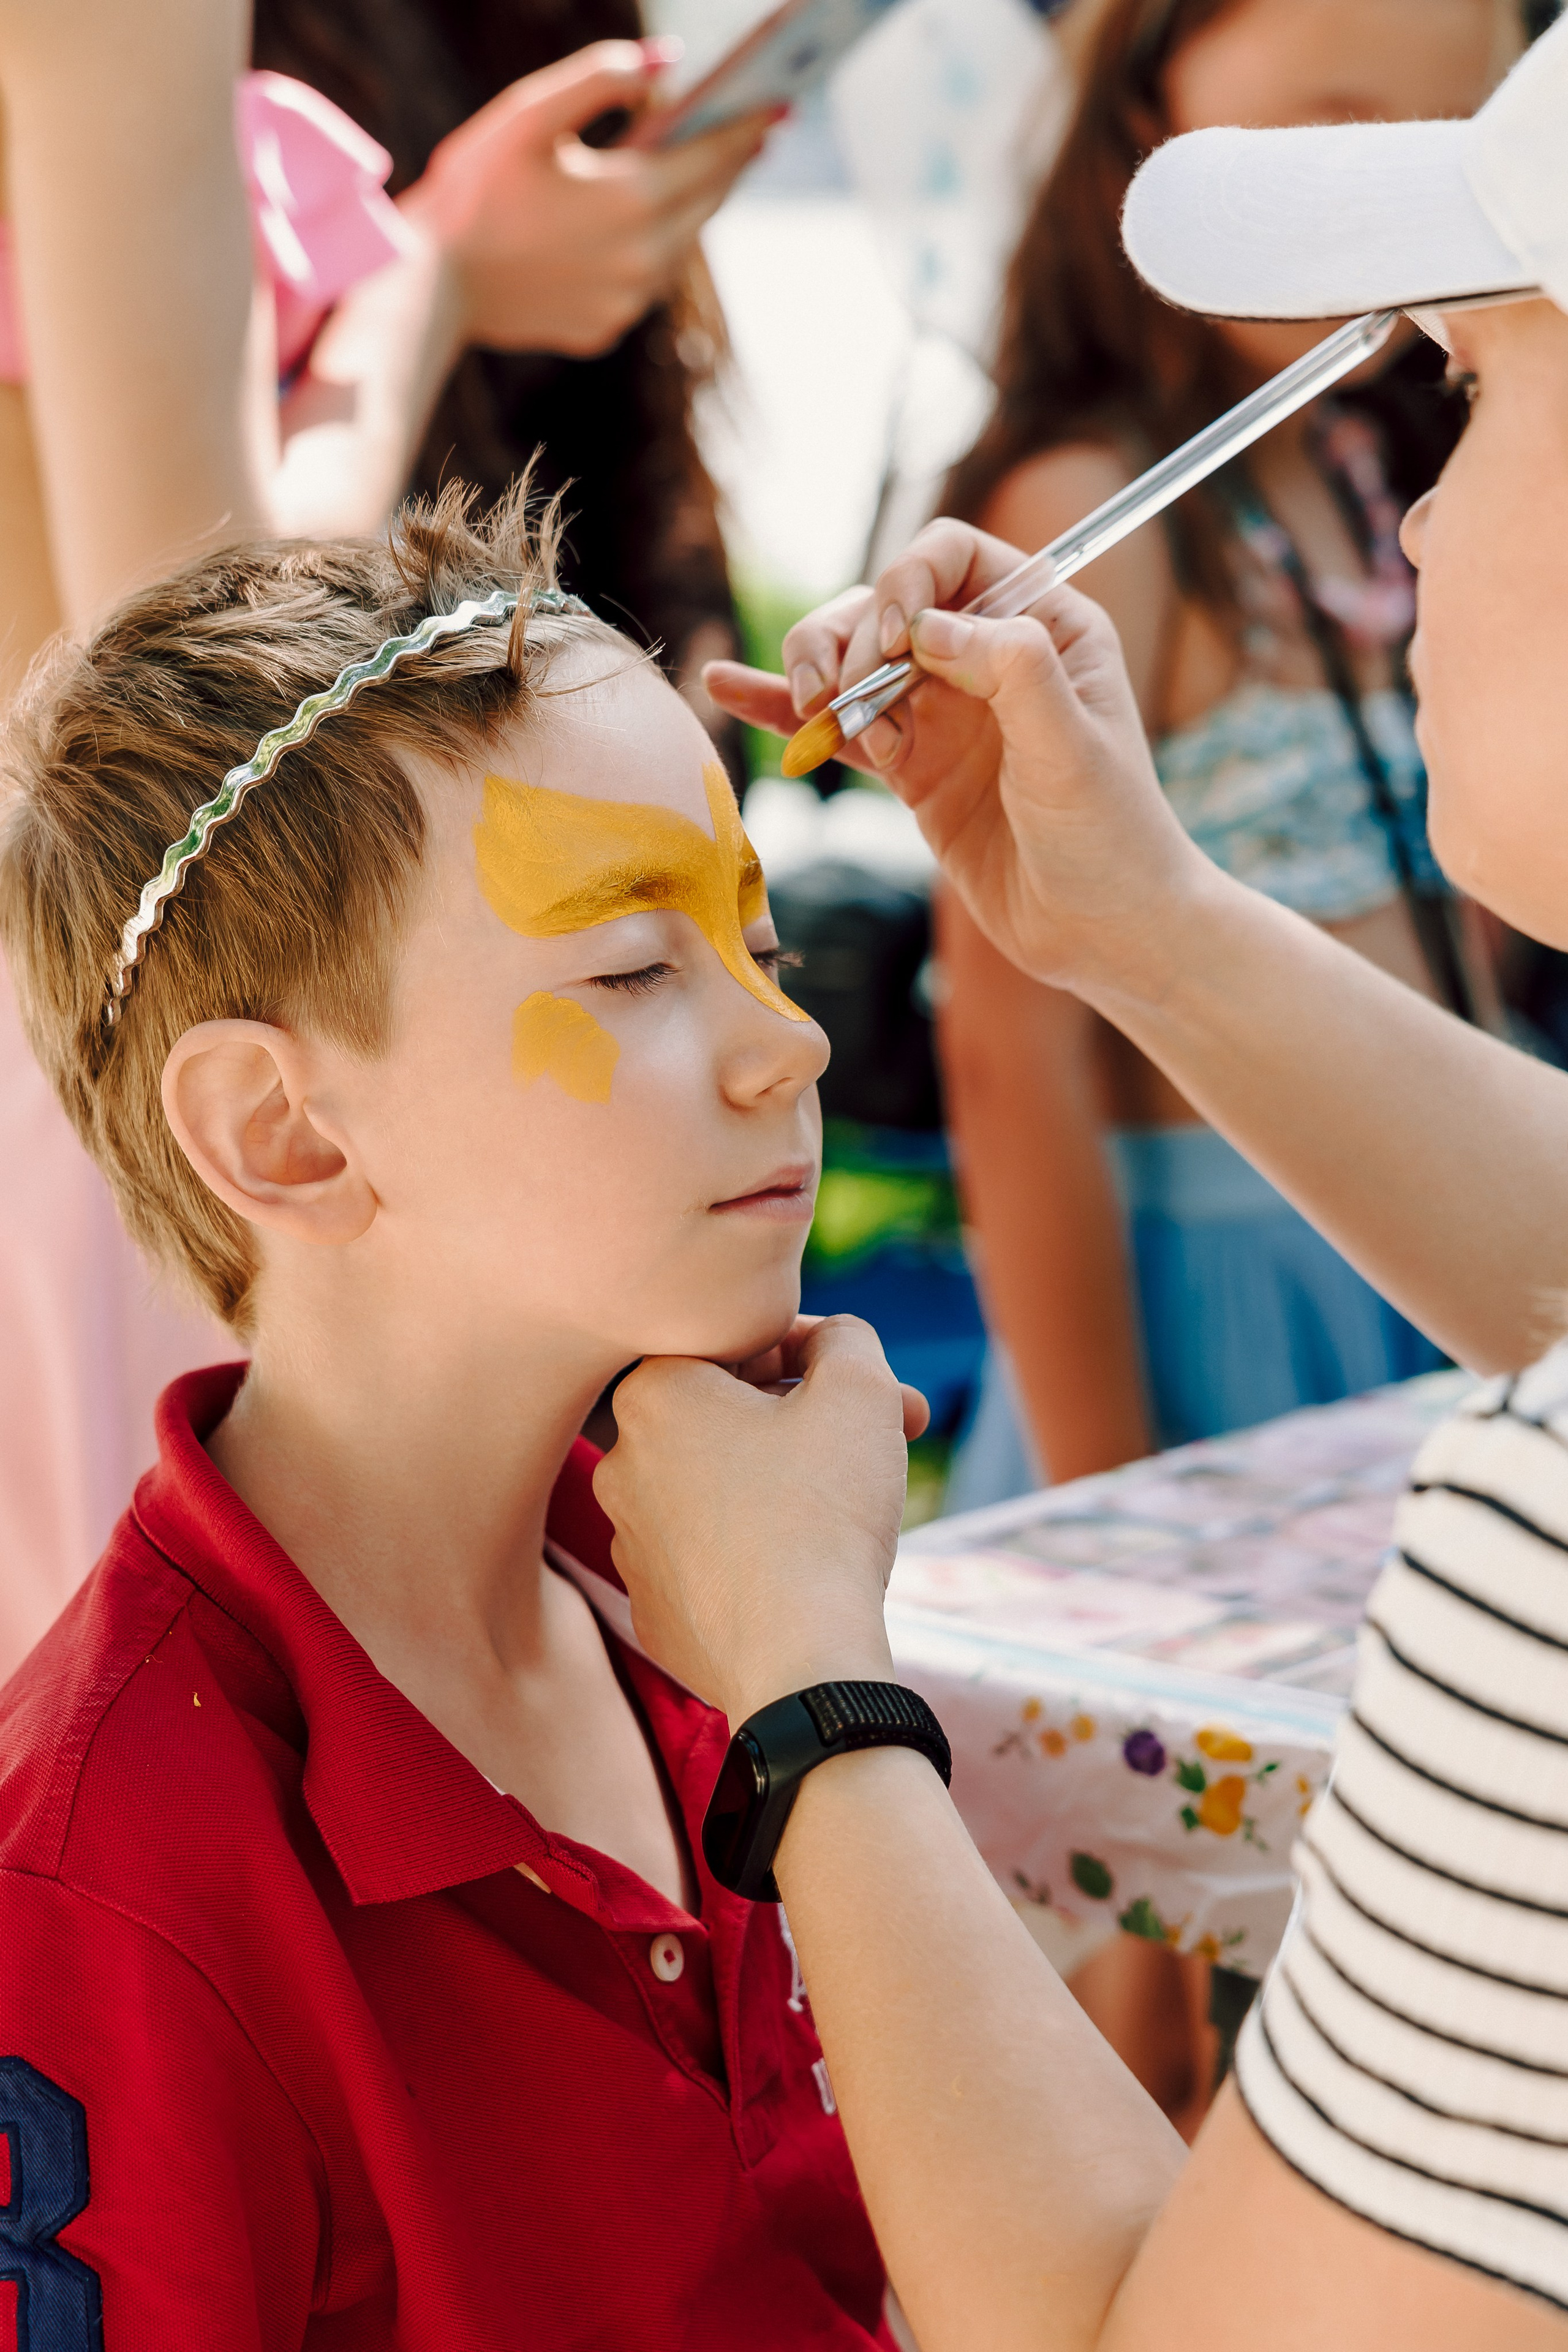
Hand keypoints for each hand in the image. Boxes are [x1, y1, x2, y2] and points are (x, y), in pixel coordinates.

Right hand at [400, 40, 769, 357]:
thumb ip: (600, 78)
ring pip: (680, 246)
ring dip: (691, 208)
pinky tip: (639, 227)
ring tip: (700, 173)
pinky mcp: (606, 329)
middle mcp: (644, 259)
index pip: (715, 155)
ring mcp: (627, 302)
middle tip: (751, 132)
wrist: (432, 285)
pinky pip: (643, 282)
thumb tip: (667, 63)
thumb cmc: (473, 189)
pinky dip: (646, 250)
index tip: (777, 103)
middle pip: (707, 203)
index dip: (748, 124)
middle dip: (728, 163)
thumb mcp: (528, 113)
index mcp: (634, 198)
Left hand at [593, 1317, 927, 1727]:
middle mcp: (622, 1463)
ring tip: (857, 1503)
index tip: (870, 1385)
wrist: (799, 1659)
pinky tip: (814, 1562)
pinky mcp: (654, 1605)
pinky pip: (715, 1552)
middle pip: (733, 1415)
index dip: (817, 1355)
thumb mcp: (858, 1388)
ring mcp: (631, 1542)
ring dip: (790, 1478)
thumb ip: (844, 1337)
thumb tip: (829, 1340)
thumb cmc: (822, 1512)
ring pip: (725, 1484)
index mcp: (652, 1394)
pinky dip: (761, 1545)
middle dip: (816, 1417)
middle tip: (893, 1432)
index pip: (738, 1344)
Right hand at [705, 518, 1211, 998]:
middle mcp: (987, 654)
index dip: (908, 582)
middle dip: (850, 637)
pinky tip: (730, 685)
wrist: (1101, 931)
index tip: (892, 645)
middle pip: (886, 602)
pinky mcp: (909, 765)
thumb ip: (1013, 670)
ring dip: (816, 673)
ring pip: (853, 659)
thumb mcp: (1073, 747)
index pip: (952, 557)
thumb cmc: (1110, 836)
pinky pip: (838, 725)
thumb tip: (930, 625)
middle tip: (843, 697)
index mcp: (1043, 625)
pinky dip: (785, 709)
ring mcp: (942, 710)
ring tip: (814, 713)